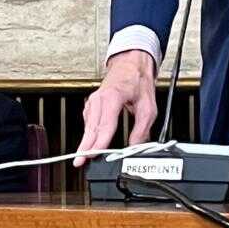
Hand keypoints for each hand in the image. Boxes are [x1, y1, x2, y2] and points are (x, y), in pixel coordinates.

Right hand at [75, 50, 157, 165]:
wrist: (130, 65)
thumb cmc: (137, 81)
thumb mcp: (148, 106)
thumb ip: (143, 128)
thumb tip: (136, 146)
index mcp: (113, 97)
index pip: (105, 125)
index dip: (98, 142)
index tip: (91, 154)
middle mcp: (99, 99)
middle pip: (92, 128)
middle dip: (85, 147)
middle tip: (79, 162)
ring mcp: (93, 101)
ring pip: (88, 126)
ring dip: (86, 142)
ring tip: (83, 158)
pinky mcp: (92, 104)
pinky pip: (88, 122)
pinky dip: (88, 133)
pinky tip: (89, 142)